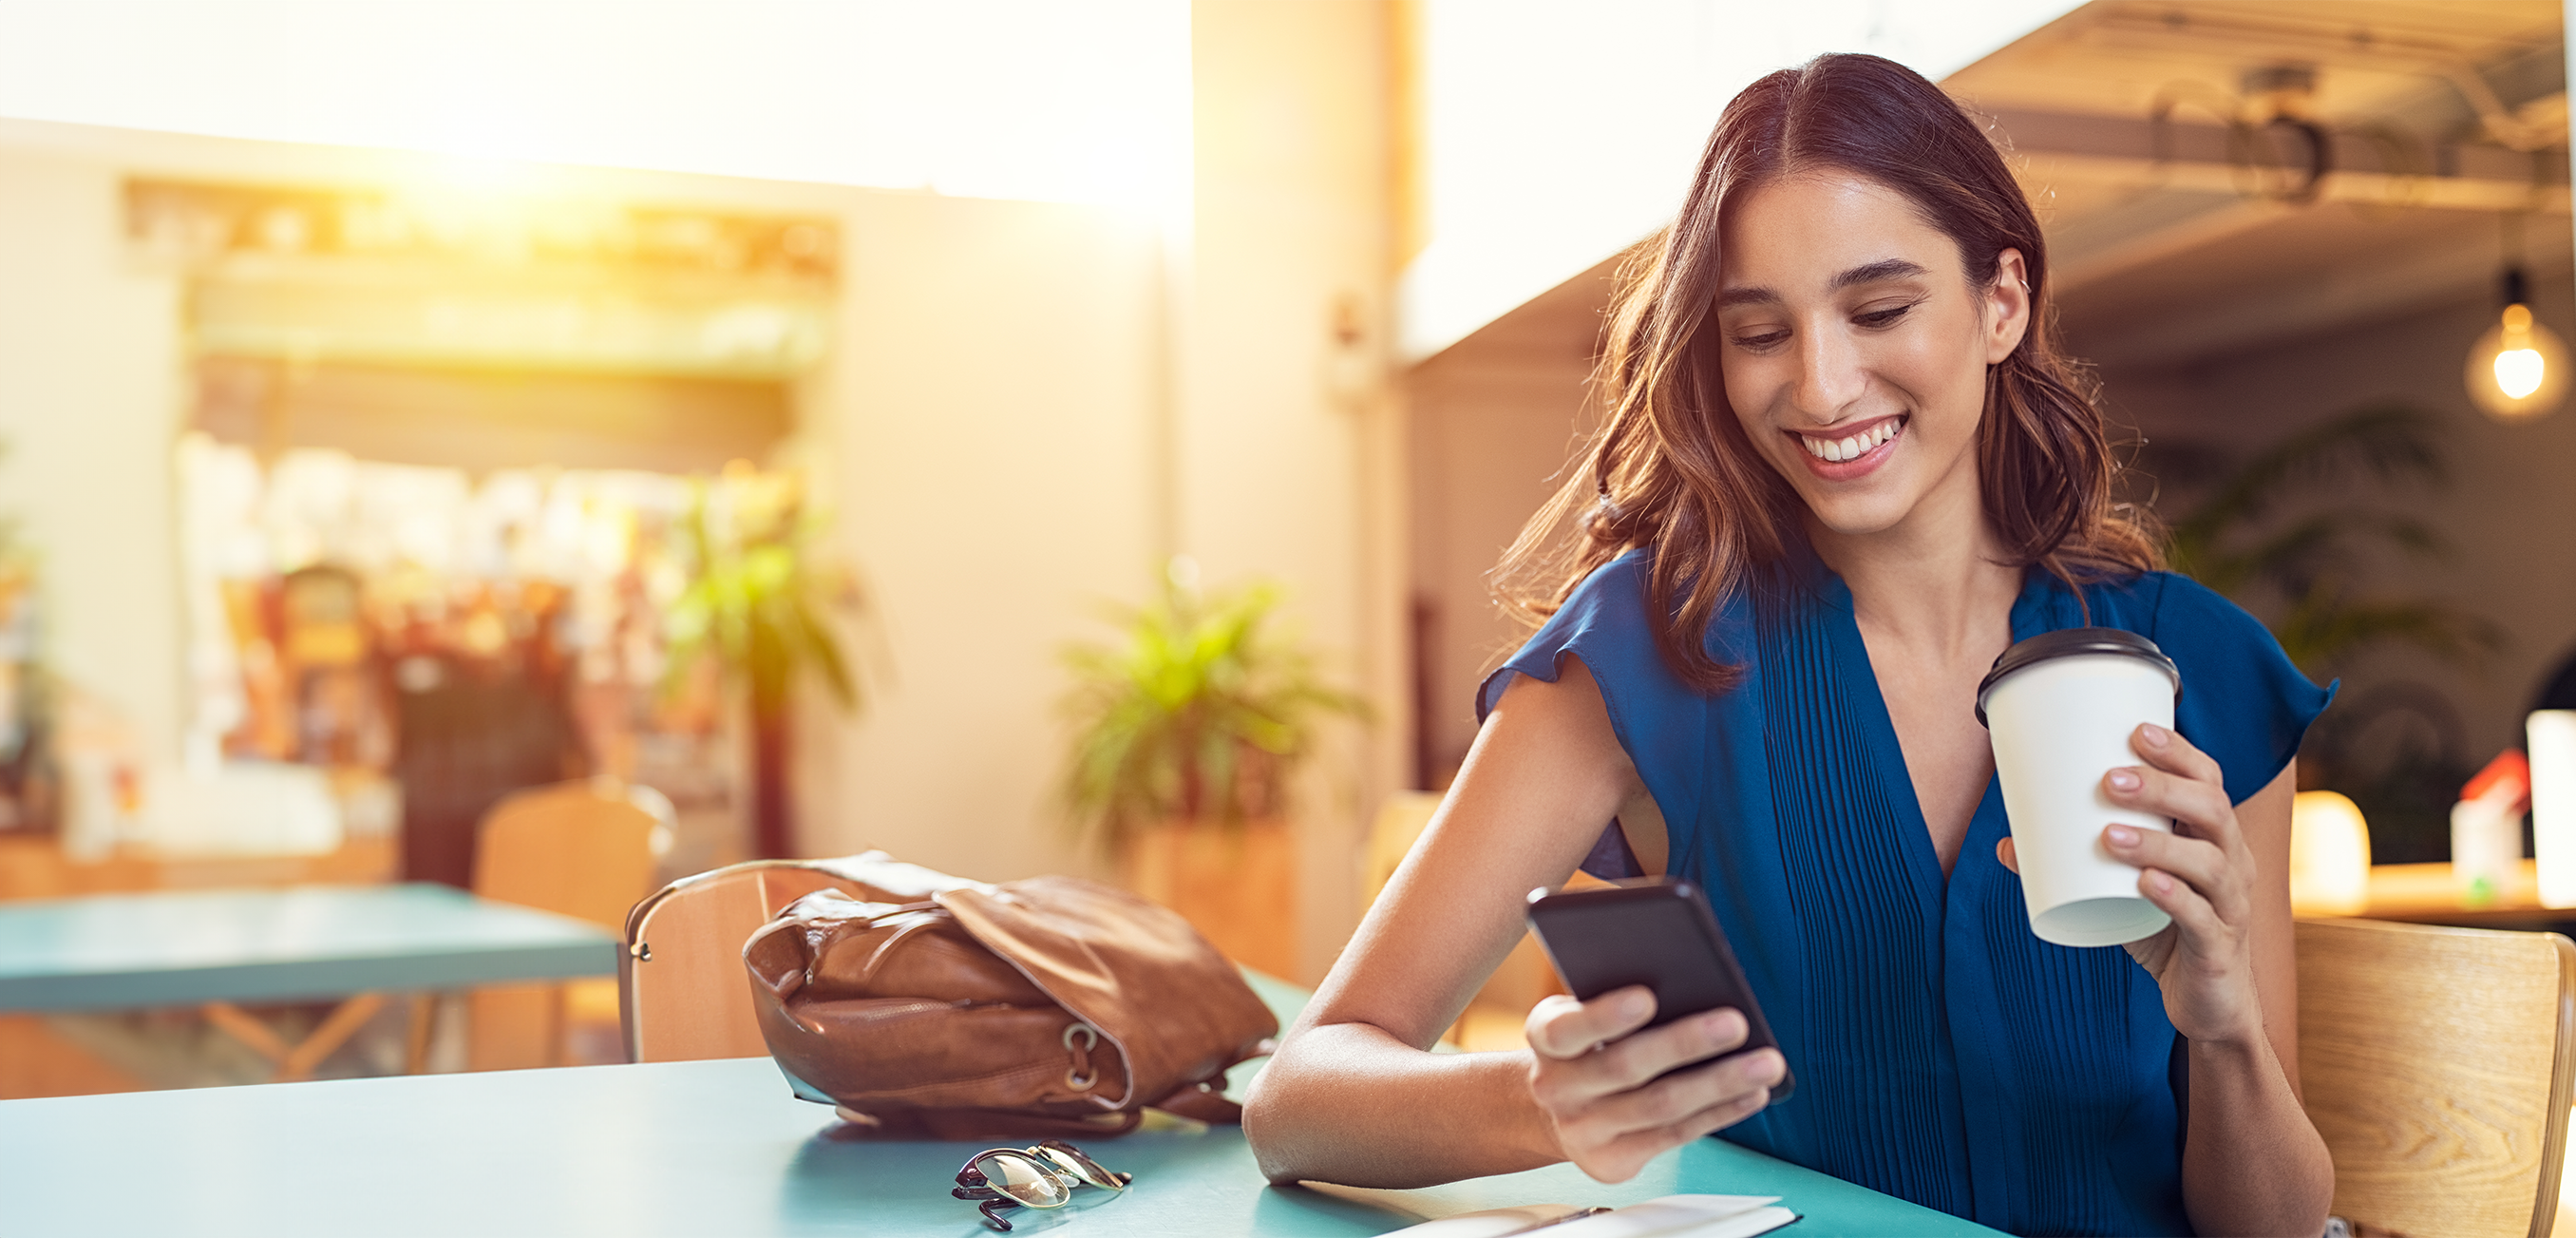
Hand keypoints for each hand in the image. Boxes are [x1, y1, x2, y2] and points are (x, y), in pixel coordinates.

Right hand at [1523, 986, 1784, 1182]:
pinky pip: (1673, 1136)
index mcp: (1546, 1037)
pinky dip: (1718, 1113)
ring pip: (1659, 1106)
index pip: (1568, 1028)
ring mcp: (1583, 1130)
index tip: (1647, 997)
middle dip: (1685, 1044)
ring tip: (1766, 1063)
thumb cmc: (1588, 1044)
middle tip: (1736, 1023)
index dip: (1604, 1015)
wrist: (1558, 1108)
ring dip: (1719, 1083)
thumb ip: (1617, 999)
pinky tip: (1752, 1093)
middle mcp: (1557, 1087)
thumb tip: (1693, 981)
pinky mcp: (1611, 1162)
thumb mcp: (1585, 1012)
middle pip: (1625, 1066)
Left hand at [1994, 723, 2262, 1043]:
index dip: (2179, 754)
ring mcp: (2231, 907)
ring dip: (2158, 842)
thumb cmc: (2165, 930)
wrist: (2207, 1004)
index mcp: (2214, 839)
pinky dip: (2174, 898)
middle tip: (2109, 780)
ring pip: (2208, 862)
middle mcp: (2233, 864)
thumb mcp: (2121, 892)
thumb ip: (2074, 865)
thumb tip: (2008, 843)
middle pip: (2212, 810)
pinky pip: (2204, 919)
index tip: (2135, 731)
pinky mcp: (2220, 949)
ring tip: (2109, 834)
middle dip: (2162, 788)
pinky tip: (2146, 885)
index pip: (2209, 781)